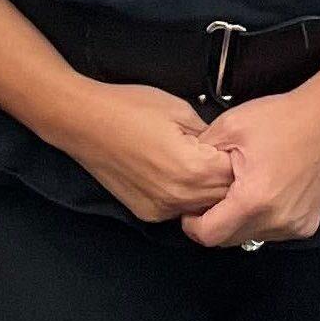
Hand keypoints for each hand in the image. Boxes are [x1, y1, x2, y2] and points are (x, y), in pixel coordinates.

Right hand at [48, 81, 237, 221]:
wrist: (83, 121)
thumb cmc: (127, 108)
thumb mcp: (179, 109)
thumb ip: (209, 134)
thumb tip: (224, 147)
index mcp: (192, 169)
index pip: (236, 176)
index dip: (237, 159)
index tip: (232, 147)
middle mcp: (179, 196)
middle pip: (223, 198)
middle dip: (225, 178)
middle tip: (216, 155)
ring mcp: (161, 209)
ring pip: (202, 207)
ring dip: (206, 191)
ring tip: (195, 163)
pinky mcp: (147, 213)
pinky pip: (179, 209)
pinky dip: (184, 196)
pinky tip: (172, 173)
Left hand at [182, 87, 319, 247]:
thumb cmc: (279, 120)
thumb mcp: (228, 128)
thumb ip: (200, 155)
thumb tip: (183, 175)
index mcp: (253, 199)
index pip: (210, 235)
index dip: (193, 226)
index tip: (190, 211)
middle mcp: (276, 220)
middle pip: (230, 239)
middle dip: (215, 222)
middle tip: (212, 197)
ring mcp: (295, 225)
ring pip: (251, 236)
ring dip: (239, 222)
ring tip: (241, 190)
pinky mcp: (307, 225)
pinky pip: (273, 232)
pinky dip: (262, 219)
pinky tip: (263, 193)